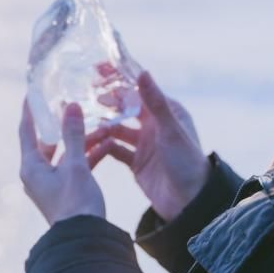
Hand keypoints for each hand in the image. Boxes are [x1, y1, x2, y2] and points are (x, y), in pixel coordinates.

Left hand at [19, 100, 106, 225]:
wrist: (85, 239)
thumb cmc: (76, 203)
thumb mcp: (76, 165)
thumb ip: (74, 135)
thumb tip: (70, 107)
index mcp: (31, 167)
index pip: (27, 131)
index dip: (30, 110)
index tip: (31, 93)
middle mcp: (36, 174)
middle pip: (47, 142)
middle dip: (62, 125)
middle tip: (71, 104)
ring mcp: (51, 184)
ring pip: (64, 154)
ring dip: (80, 140)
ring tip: (98, 124)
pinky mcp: (65, 191)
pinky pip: (74, 167)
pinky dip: (87, 156)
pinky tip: (105, 145)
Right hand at [86, 71, 207, 222]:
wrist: (190, 202)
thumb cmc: (186, 161)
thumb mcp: (170, 129)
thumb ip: (155, 102)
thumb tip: (142, 72)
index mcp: (166, 112)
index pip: (139, 90)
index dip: (119, 80)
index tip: (98, 69)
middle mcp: (154, 126)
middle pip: (125, 108)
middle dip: (106, 102)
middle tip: (84, 95)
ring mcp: (144, 144)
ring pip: (117, 129)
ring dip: (102, 126)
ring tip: (84, 122)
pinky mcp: (136, 163)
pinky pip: (115, 150)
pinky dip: (103, 146)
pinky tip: (91, 143)